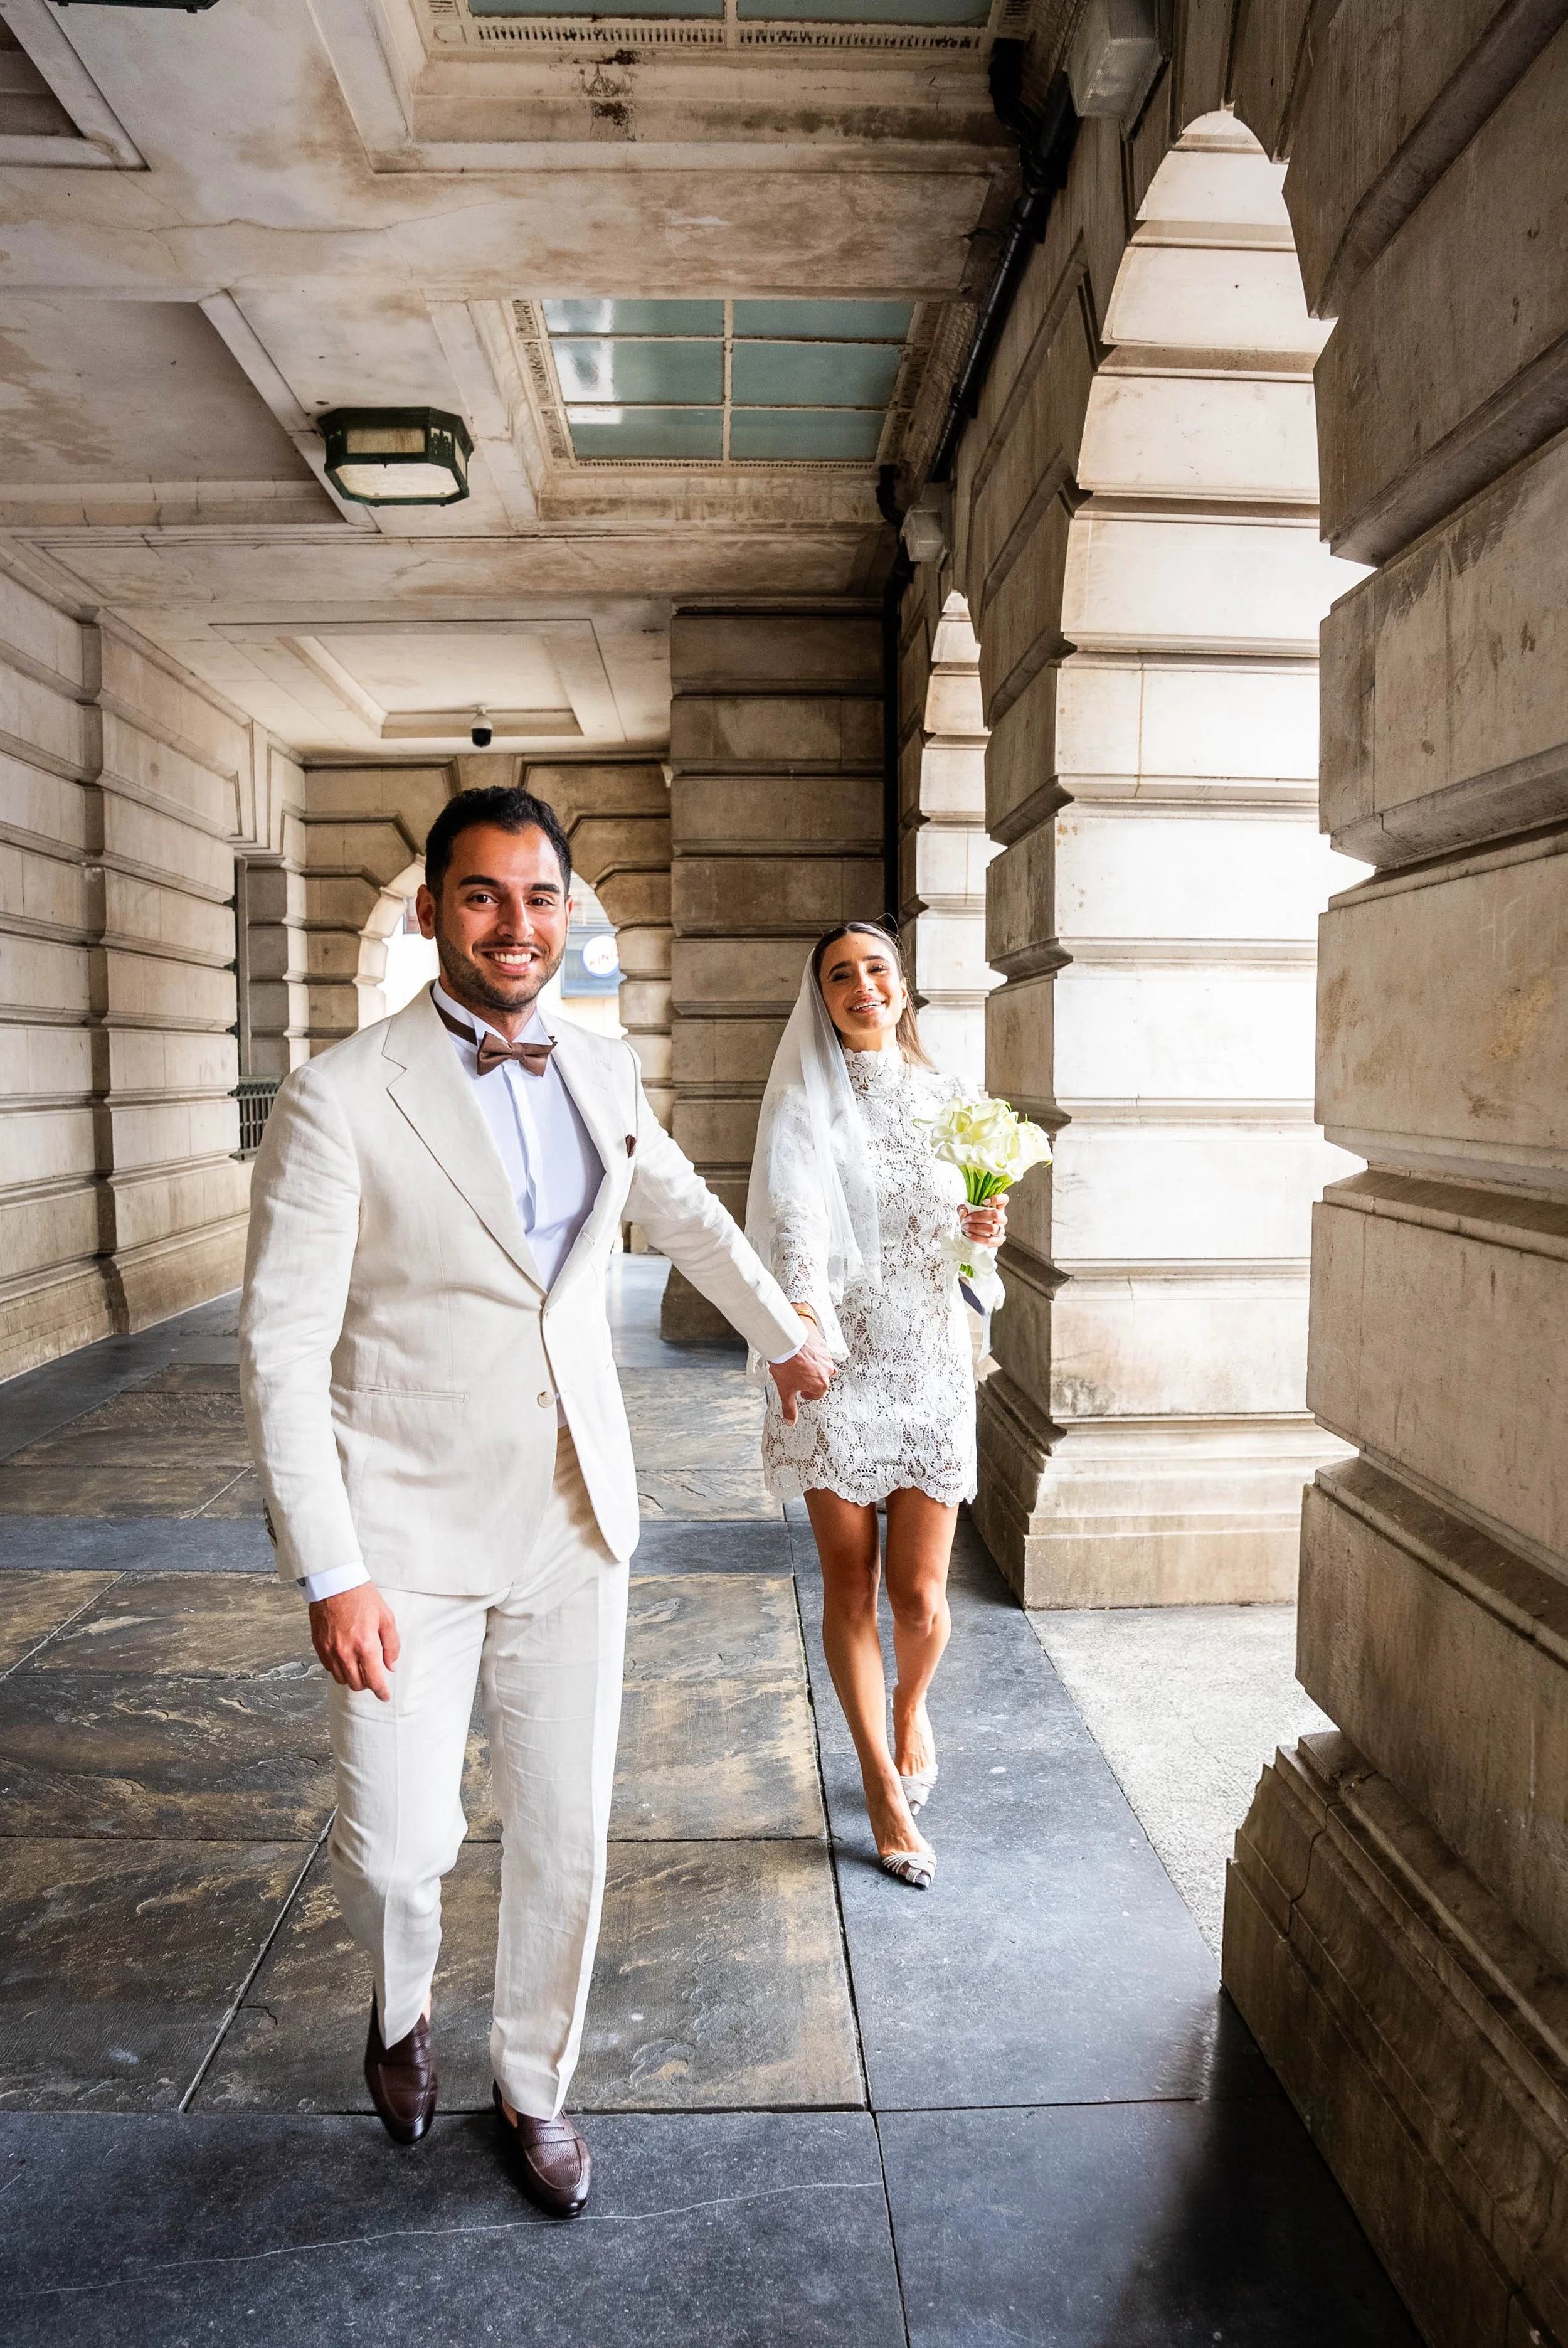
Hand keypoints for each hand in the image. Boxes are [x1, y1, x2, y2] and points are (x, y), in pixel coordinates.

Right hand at [309, 1581, 399, 1699]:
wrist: (335, 1582)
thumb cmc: (362, 1597)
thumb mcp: (386, 1618)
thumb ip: (391, 1645)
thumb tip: (391, 1665)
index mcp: (365, 1645)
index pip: (373, 1680)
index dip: (381, 1692)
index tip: (385, 1696)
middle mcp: (345, 1652)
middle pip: (357, 1684)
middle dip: (368, 1685)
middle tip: (374, 1677)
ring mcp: (330, 1650)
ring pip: (341, 1679)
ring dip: (352, 1678)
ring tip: (360, 1668)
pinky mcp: (319, 1646)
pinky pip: (329, 1668)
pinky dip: (339, 1669)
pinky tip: (346, 1659)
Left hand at [769, 1330, 835, 1424]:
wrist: (786, 1341)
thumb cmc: (787, 1365)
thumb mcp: (785, 1390)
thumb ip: (789, 1408)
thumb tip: (790, 1421)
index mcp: (821, 1384)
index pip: (817, 1394)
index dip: (807, 1394)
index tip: (801, 1392)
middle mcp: (827, 1370)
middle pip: (821, 1379)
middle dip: (811, 1380)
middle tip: (798, 1377)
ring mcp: (826, 1356)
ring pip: (821, 1365)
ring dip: (813, 1366)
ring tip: (798, 1364)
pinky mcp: (822, 1343)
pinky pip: (819, 1351)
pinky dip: (812, 1353)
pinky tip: (801, 1351)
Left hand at [959, 1200, 1005, 1246]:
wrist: (973, 1233)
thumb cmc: (973, 1220)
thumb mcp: (966, 1211)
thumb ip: (963, 1208)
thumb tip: (963, 1211)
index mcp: (996, 1207)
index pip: (1004, 1199)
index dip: (997, 1199)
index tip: (984, 1201)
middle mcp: (1001, 1217)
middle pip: (996, 1215)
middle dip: (979, 1217)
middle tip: (967, 1218)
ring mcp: (1001, 1229)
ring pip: (993, 1228)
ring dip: (977, 1228)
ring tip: (966, 1227)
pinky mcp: (998, 1240)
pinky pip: (990, 1240)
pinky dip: (978, 1238)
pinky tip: (970, 1235)